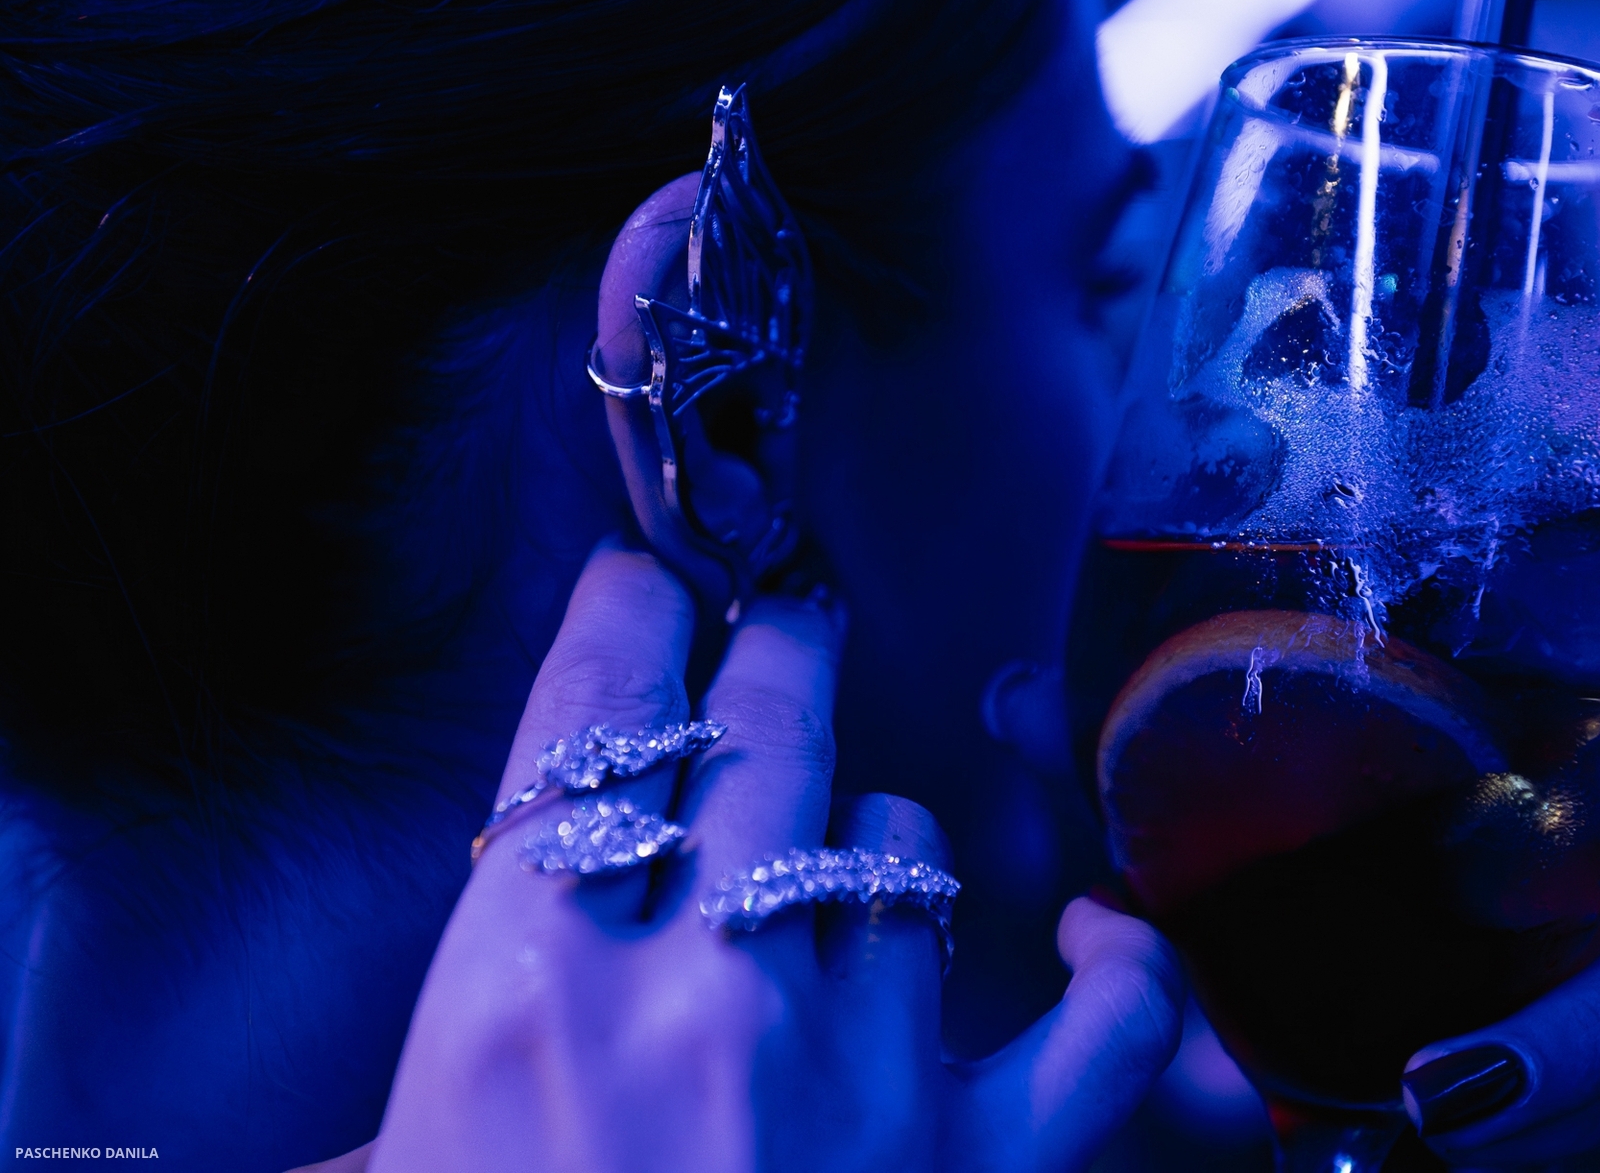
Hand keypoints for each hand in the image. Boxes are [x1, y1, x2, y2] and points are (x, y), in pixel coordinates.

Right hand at [362, 546, 1183, 1171]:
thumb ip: (401, 1112)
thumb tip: (378, 1063)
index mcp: (523, 1002)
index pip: (580, 737)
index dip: (619, 628)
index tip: (646, 582)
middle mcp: (699, 999)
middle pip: (761, 735)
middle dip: (775, 649)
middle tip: (783, 623)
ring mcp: (862, 1073)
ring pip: (907, 845)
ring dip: (887, 830)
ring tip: (853, 847)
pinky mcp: (991, 1168)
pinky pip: (1108, 1018)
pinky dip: (1122, 966)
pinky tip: (1098, 941)